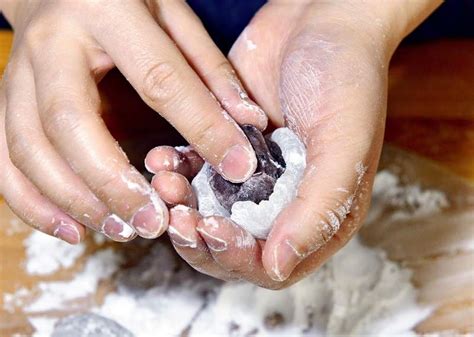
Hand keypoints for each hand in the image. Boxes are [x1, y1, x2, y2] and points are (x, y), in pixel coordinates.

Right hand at [0, 0, 266, 242]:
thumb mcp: (173, 13)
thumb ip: (210, 67)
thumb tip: (249, 123)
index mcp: (106, 10)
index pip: (159, 79)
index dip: (202, 127)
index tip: (236, 168)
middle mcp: (51, 44)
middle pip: (71, 124)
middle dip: (113, 183)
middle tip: (153, 222)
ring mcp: (18, 75)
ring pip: (28, 149)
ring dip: (73, 201)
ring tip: (122, 230)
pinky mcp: (3, 102)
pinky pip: (3, 160)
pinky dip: (32, 203)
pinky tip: (72, 229)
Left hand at [145, 0, 440, 286]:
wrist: (320, 19)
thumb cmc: (346, 77)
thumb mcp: (344, 142)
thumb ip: (320, 207)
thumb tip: (280, 264)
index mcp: (320, 213)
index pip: (272, 264)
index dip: (238, 257)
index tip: (213, 228)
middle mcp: (283, 202)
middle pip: (232, 247)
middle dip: (200, 237)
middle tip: (179, 215)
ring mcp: (252, 177)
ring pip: (206, 214)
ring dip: (180, 206)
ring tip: (166, 180)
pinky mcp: (226, 148)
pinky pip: (193, 174)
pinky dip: (174, 172)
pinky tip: (163, 159)